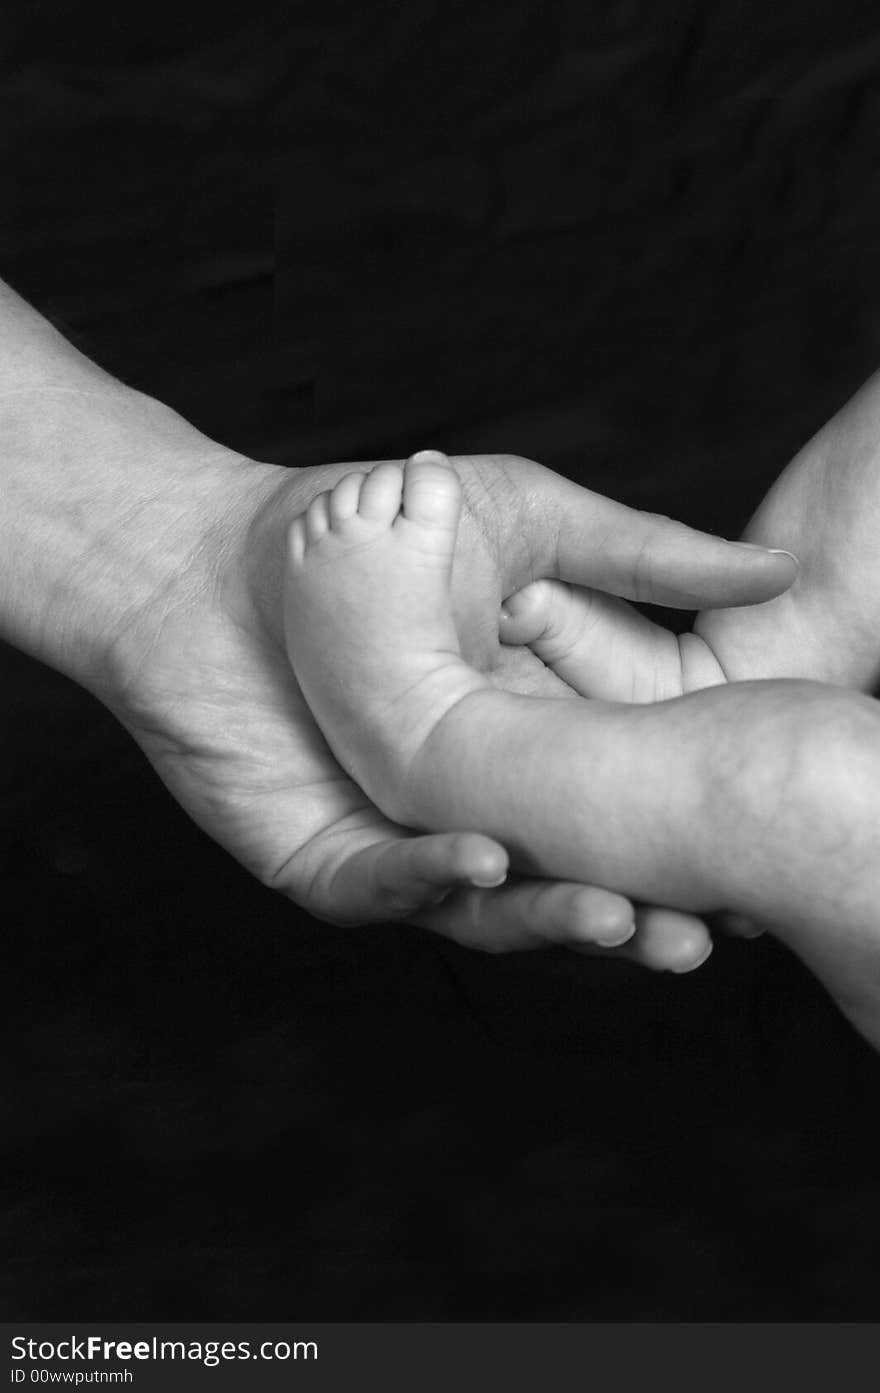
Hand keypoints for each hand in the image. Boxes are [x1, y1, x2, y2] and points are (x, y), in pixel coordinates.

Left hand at [102, 436, 794, 962]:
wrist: (211, 552)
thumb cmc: (365, 522)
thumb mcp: (529, 521)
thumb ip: (647, 556)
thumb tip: (777, 571)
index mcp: (536, 741)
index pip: (626, 809)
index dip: (684, 844)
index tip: (746, 866)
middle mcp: (482, 804)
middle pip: (569, 878)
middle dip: (633, 916)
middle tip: (693, 937)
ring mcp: (405, 839)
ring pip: (488, 907)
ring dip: (549, 919)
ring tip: (613, 919)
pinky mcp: (327, 860)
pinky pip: (383, 890)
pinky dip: (428, 881)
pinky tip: (480, 861)